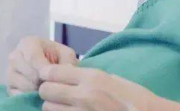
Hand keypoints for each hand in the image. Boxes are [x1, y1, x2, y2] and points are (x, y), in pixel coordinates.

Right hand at [7, 36, 78, 96]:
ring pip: (24, 85)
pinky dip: (30, 96)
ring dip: (38, 89)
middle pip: (28, 72)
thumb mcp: (66, 55)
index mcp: (27, 43)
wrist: (52, 67)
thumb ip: (66, 62)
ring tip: (47, 85)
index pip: (32, 57)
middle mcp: (14, 56)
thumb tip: (58, 75)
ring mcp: (9, 72)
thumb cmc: (59, 58)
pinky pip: (19, 95)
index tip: (53, 75)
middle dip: (43, 80)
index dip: (44, 69)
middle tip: (52, 81)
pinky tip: (38, 92)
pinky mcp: (9, 87)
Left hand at [39, 64, 159, 110]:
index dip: (47, 73)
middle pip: (45, 90)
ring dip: (53, 106)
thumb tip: (67, 74)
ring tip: (63, 105)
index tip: (48, 75)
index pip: (53, 72)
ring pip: (48, 108)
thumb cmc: (133, 97)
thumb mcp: (111, 78)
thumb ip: (87, 77)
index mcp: (92, 77)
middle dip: (47, 90)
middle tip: (54, 91)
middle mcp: (84, 95)